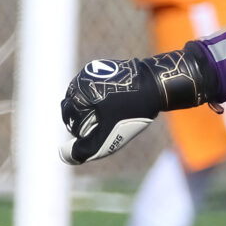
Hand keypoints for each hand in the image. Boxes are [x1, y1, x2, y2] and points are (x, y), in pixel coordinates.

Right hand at [60, 47, 213, 164]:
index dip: (84, 132)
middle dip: (87, 121)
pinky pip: (95, 89)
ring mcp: (94, 70)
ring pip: (84, 99)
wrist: (158, 85)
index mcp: (79, 90)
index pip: (70, 120)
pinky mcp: (105, 68)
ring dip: (93, 111)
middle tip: (106, 127)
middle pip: (74, 108)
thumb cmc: (133, 110)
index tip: (101, 133)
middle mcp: (83, 77)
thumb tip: (67, 156)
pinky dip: (101, 100)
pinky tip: (118, 106)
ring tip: (112, 117)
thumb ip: (88, 149)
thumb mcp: (109, 135)